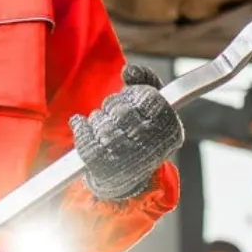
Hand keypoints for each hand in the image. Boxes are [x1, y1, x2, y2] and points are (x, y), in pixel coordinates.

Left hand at [70, 63, 184, 200]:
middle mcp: (152, 149)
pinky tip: (81, 125)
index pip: (148, 98)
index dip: (133, 96)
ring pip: (103, 123)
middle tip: (113, 114)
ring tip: (103, 126)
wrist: (127, 179)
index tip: (129, 100)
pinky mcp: (103, 169)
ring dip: (98, 119)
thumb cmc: (139, 135)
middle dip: (113, 107)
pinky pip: (86, 138)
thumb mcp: (151, 106)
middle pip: (122, 111)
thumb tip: (128, 71)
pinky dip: (80, 127)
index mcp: (170, 131)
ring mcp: (127, 161)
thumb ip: (146, 80)